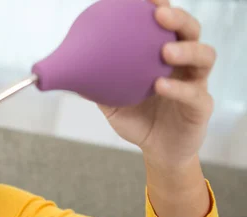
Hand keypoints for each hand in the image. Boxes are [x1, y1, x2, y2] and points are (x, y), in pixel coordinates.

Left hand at [98, 0, 215, 167]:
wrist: (157, 151)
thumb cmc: (136, 120)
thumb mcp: (109, 102)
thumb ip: (93, 85)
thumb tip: (63, 70)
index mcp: (164, 57)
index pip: (166, 25)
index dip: (160, 7)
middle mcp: (184, 64)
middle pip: (191, 31)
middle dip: (178, 18)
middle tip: (159, 14)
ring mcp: (197, 82)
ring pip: (204, 56)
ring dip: (186, 50)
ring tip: (164, 51)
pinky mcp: (202, 106)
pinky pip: (194, 94)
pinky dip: (178, 89)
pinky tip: (160, 85)